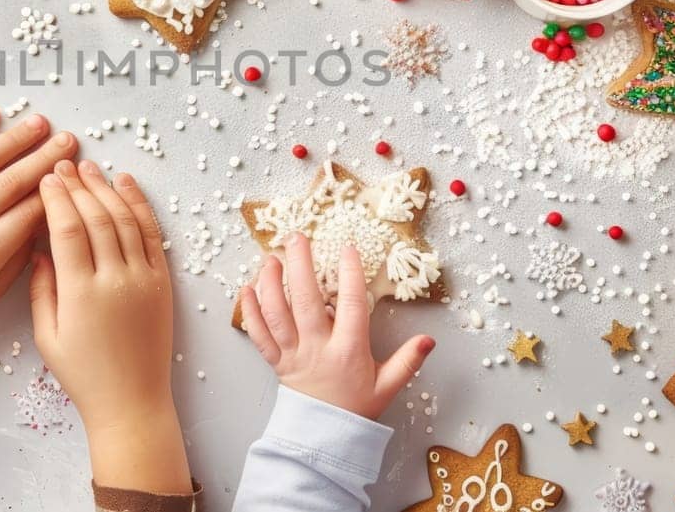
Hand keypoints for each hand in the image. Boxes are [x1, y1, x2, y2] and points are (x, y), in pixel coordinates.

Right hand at [29, 161, 189, 493]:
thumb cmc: (83, 376)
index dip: (56, 199)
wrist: (132, 403)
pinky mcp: (163, 283)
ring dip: (107, 189)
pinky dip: (140, 206)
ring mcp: (143, 279)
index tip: (46, 179)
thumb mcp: (47, 336)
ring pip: (125, 220)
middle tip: (64, 164)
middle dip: (78, 186)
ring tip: (90, 168)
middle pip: (96, 217)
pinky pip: (152, 235)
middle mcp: (115, 280)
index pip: (66, 229)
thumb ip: (41, 289)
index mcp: (81, 293)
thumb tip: (39, 249)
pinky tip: (126, 186)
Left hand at [239, 233, 433, 419]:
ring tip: (270, 257)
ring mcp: (293, 354)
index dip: (350, 274)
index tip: (348, 248)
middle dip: (300, 266)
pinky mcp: (275, 361)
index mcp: (348, 351)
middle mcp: (318, 348)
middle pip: (306, 302)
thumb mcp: (388, 385)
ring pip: (277, 314)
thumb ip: (408, 361)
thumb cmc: (355, 406)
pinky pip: (258, 335)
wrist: (325, 437)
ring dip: (270, 284)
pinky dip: (250, 312)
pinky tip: (246, 289)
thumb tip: (429, 339)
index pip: (350, 305)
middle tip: (297, 237)